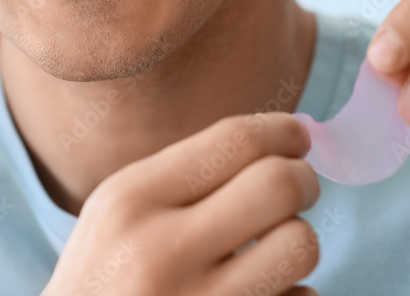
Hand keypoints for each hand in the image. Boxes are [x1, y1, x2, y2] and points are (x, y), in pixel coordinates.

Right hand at [42, 113, 320, 295]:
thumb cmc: (106, 279)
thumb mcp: (118, 212)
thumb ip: (187, 175)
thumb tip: (285, 139)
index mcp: (131, 200)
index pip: (235, 141)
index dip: (282, 131)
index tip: (298, 137)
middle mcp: (161, 253)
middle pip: (278, 184)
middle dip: (303, 180)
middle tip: (297, 189)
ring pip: (300, 245)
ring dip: (296, 242)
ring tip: (270, 249)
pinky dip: (293, 294)